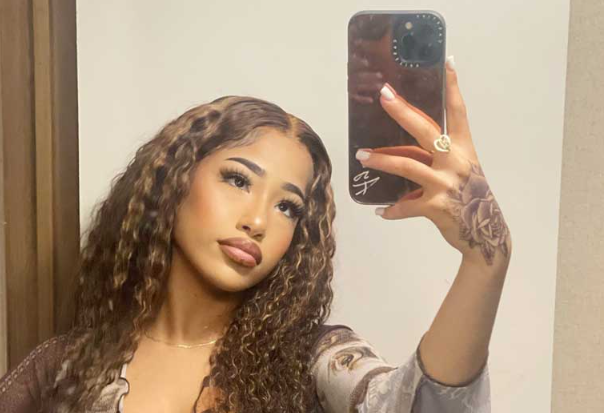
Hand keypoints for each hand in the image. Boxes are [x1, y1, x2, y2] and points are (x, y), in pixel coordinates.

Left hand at [356, 60, 510, 265]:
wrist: (485, 232)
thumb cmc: (470, 198)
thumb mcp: (460, 171)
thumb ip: (436, 158)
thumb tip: (400, 152)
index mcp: (464, 149)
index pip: (458, 113)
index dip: (453, 87)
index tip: (447, 63)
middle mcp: (456, 162)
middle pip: (426, 130)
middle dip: (402, 111)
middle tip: (383, 95)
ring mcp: (446, 184)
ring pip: (407, 165)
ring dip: (381, 160)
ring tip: (361, 155)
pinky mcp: (436, 207)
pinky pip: (406, 206)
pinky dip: (392, 210)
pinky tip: (381, 212)